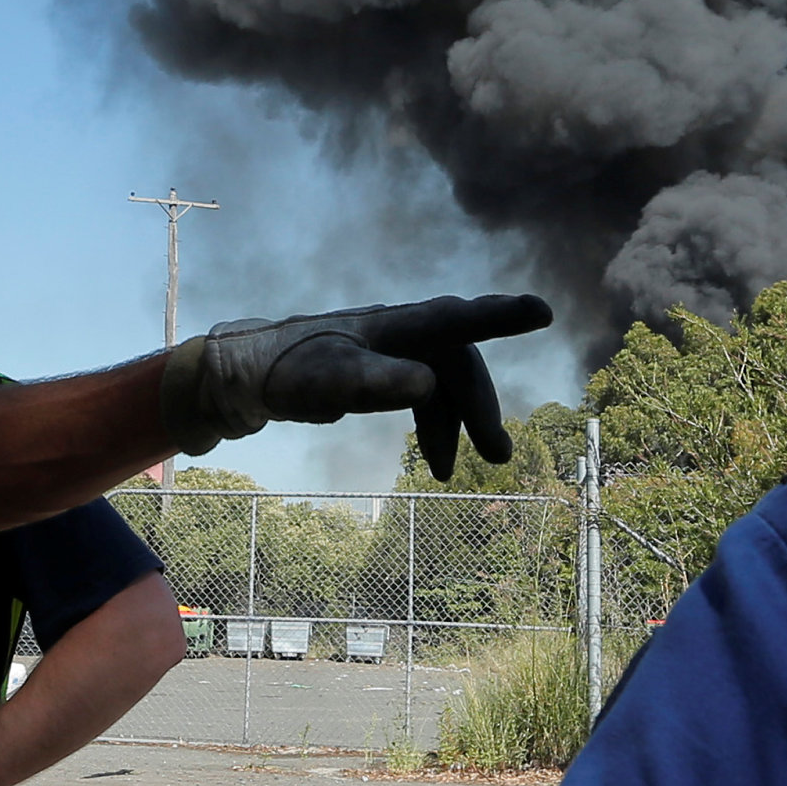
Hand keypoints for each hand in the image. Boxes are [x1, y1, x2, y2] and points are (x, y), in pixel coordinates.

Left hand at [163, 295, 552, 479]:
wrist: (245, 376)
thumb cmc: (284, 371)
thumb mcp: (327, 382)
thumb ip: (376, 382)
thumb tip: (429, 385)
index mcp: (395, 326)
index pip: (457, 320)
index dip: (502, 317)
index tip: (542, 312)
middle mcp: (401, 333)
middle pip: (459, 362)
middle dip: (480, 407)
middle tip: (497, 458)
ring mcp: (393, 351)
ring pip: (445, 383)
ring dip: (458, 425)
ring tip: (450, 473)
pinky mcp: (382, 371)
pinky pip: (426, 395)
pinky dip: (435, 427)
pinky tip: (433, 461)